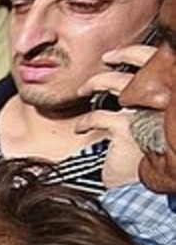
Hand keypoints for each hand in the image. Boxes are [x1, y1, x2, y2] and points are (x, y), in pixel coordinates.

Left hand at [75, 44, 159, 187]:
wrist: (149, 191)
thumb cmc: (149, 161)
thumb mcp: (150, 130)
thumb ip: (145, 108)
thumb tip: (125, 88)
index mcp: (171, 99)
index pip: (159, 63)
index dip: (138, 53)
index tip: (118, 54)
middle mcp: (164, 103)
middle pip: (141, 65)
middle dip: (120, 55)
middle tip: (106, 59)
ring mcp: (146, 113)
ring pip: (116, 83)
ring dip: (96, 82)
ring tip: (83, 89)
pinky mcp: (126, 128)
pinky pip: (99, 115)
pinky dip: (84, 121)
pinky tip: (79, 128)